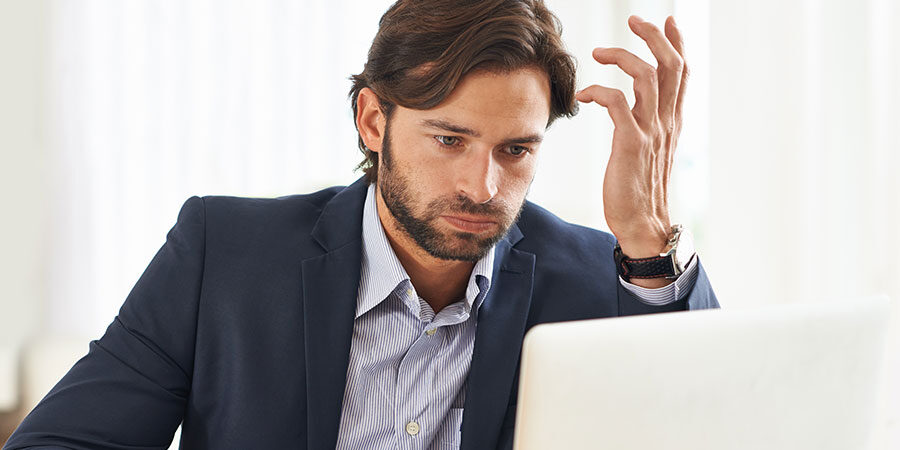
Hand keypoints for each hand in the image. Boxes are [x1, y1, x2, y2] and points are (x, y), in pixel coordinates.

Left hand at [575, 15, 687, 258]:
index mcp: (672, 121)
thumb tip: (638, 103)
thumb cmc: (639, 188)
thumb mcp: (649, 149)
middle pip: (671, 65)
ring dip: (623, 56)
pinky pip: (617, 103)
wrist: (643, 224)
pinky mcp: (631, 144)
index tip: (667, 20)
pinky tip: (584, 95)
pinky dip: (599, 91)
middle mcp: (665, 122)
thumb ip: (647, 122)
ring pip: (647, 76)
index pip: (682, 72)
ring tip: (600, 52)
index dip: (677, 42)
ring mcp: (651, 132)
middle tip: (634, 19)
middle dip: (654, 36)